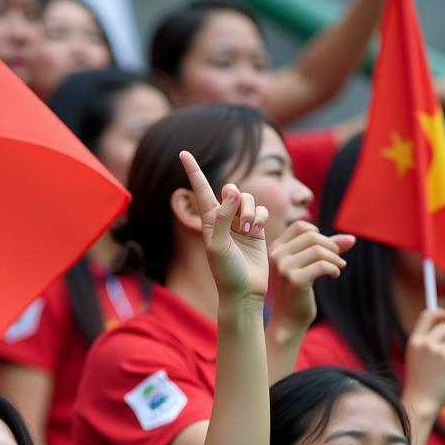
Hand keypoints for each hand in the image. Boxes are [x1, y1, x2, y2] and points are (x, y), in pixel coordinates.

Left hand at [180, 150, 268, 300]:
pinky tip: (257, 232)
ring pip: (248, 199)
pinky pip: (261, 210)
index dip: (193, 170)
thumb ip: (223, 217)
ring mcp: (240, 223)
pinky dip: (260, 217)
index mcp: (208, 221)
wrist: (243, 291)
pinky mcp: (256, 229)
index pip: (200, 190)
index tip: (183, 152)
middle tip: (240, 225)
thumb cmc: (225, 272)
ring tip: (249, 232)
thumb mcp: (218, 245)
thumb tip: (231, 191)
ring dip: (251, 212)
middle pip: (232, 190)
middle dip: (238, 201)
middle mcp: (223, 219)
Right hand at [269, 220, 354, 326]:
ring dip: (335, 258)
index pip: (300, 226)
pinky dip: (334, 268)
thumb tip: (351, 239)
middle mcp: (276, 257)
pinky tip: (335, 275)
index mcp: (275, 250)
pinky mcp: (295, 281)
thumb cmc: (298, 291)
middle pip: (312, 236)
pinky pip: (322, 265)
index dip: (318, 233)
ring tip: (338, 267)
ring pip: (318, 250)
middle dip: (331, 246)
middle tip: (337, 260)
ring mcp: (283, 269)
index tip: (324, 249)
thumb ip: (327, 249)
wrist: (288, 319)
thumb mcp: (309, 265)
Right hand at [403, 307, 444, 419]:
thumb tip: (443, 323)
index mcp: (414, 341)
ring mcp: (439, 353)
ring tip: (440, 369)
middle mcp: (426, 344)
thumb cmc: (418, 380)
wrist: (420, 402)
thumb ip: (426, 340)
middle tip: (442, 354)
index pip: (428, 315)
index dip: (439, 312)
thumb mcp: (415, 356)